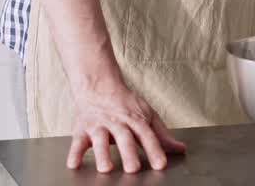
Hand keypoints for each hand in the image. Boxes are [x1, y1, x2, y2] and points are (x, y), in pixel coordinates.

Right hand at [67, 79, 185, 172]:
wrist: (99, 85)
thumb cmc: (125, 104)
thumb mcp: (147, 115)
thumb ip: (162, 135)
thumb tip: (180, 149)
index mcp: (136, 120)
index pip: (148, 136)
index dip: (155, 150)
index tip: (161, 164)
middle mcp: (118, 123)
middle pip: (124, 138)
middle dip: (129, 153)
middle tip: (133, 169)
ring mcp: (99, 126)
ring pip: (100, 140)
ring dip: (102, 154)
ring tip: (106, 168)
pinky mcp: (82, 129)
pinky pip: (77, 142)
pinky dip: (74, 153)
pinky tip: (74, 165)